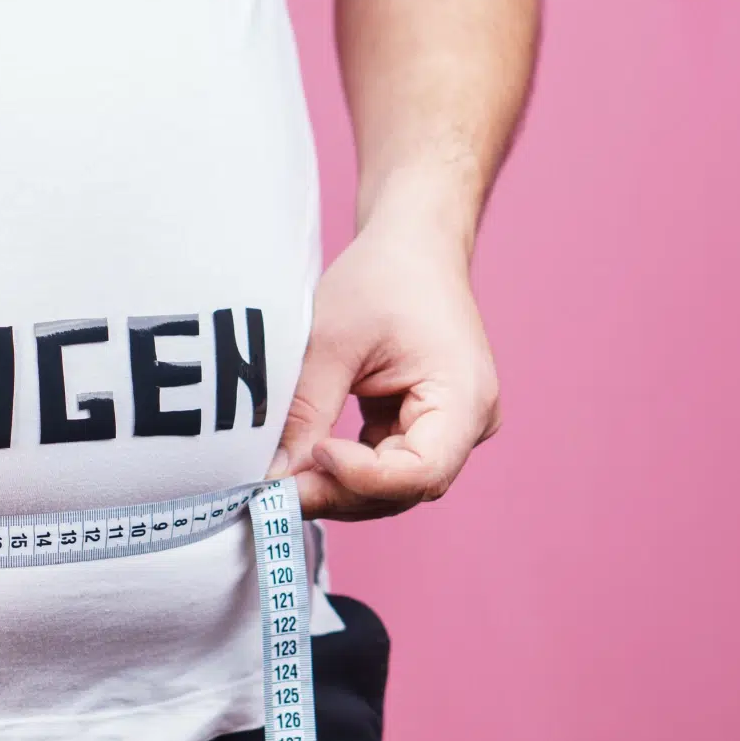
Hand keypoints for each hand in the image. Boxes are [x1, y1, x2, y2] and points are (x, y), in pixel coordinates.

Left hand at [267, 205, 500, 520]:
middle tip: (271, 490)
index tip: (311, 453)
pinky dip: (342, 471)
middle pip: (404, 489)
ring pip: (390, 488)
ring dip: (335, 488)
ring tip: (280, 479)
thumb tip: (274, 478)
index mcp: (465, 398)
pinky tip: (301, 462)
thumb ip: (307, 411)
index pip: (421, 472)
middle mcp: (467, 425)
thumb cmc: (382, 279)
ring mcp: (446, 431)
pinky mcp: (419, 428)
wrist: (412, 248)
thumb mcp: (332, 340)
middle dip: (338, 492)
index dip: (361, 478)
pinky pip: (382, 468)